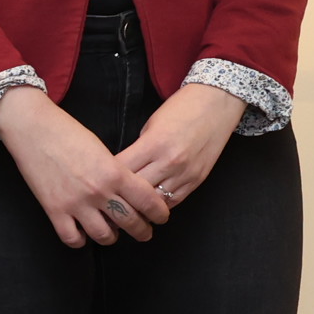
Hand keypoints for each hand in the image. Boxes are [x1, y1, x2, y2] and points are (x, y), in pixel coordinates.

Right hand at [0, 84, 160, 248]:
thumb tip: (126, 192)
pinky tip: (82, 233)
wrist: (33, 127)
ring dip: (112, 238)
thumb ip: (116, 172)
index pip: (149, 201)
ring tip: (112, 234)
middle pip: (130, 222)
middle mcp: (99, 191)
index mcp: (115, 172)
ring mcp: (76, 203)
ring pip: (104, 236)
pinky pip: (72, 238)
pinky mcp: (54, 210)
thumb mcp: (101, 149)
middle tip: (143, 232)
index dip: (159, 213)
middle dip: (142, 231)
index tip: (161, 217)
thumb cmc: (67, 132)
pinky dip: (80, 240)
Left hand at [111, 82, 244, 216]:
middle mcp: (170, 162)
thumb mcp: (151, 125)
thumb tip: (124, 169)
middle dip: (119, 195)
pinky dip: (159, 205)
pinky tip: (147, 206)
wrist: (217, 103)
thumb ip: (139, 149)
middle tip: (105, 201)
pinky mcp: (197, 180)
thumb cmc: (181, 109)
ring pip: (155, 201)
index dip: (106, 177)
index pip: (122, 170)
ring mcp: (185, 174)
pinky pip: (174, 202)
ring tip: (124, 209)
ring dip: (139, 205)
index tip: (97, 182)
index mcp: (154, 144)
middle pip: (136, 190)